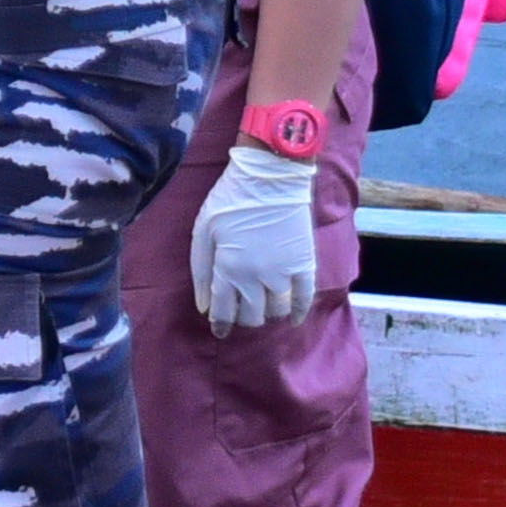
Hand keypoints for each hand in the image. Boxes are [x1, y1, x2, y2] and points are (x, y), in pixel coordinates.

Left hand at [189, 143, 321, 335]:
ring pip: (276, 311)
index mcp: (228, 269)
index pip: (224, 312)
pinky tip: (291, 318)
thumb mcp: (203, 231)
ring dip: (267, 314)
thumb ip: (201, 270)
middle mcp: (256, 277)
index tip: (219, 330)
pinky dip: (297, 312)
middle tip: (240, 311)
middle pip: (252, 317)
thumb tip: (204, 306)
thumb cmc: (230, 200)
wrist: (270, 176)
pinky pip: (304, 299)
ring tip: (261, 306)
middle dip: (243, 318)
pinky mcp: (304, 264)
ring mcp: (283, 273)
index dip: (221, 325)